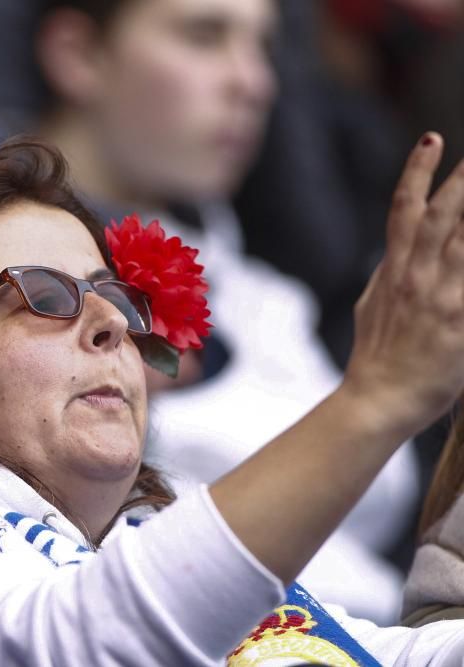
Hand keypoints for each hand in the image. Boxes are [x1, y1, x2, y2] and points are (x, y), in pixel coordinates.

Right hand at [342, 132, 463, 435]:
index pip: (403, 211)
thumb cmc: (376, 358)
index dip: (417, 172)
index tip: (431, 139)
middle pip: (442, 216)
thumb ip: (388, 276)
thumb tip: (394, 254)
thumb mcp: (372, 307)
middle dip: (463, 179)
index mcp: (393, 272)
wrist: (378, 400)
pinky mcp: (460, 323)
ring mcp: (441, 300)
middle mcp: (416, 279)